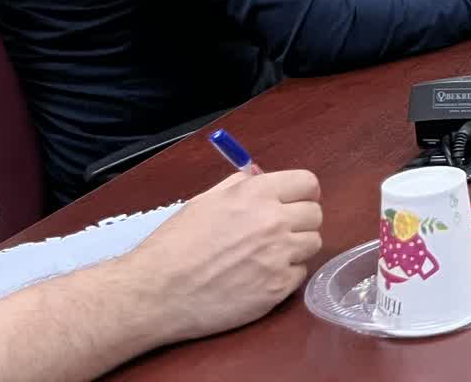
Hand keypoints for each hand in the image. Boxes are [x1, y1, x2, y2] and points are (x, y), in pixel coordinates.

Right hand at [123, 170, 321, 344]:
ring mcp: (278, 256)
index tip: (296, 202)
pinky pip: (299, 274)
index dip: (303, 193)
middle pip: (315, 214)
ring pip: (312, 244)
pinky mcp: (277, 288)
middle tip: (279, 232)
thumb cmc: (174, 245)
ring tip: (267, 256)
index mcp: (257, 194)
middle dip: (300, 221)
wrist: (155, 292)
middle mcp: (274, 221)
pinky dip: (285, 276)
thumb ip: (240, 186)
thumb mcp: (205, 201)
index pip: (308, 183)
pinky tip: (260, 278)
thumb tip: (260, 176)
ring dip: (295, 248)